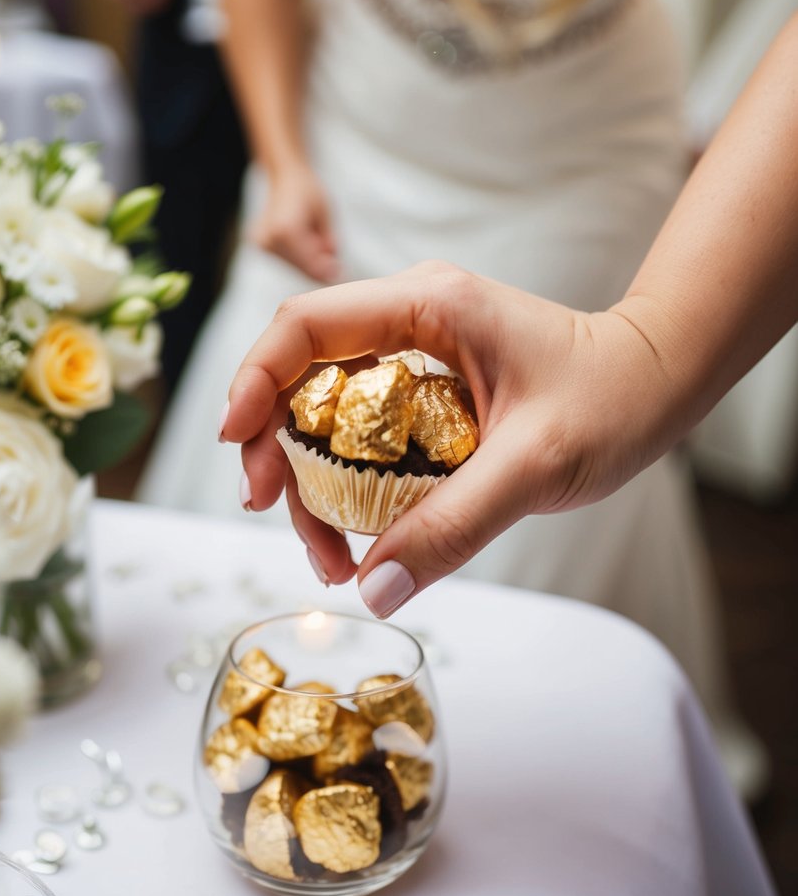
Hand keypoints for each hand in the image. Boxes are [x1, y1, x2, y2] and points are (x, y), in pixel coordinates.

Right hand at [222, 261, 678, 615]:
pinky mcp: (425, 386)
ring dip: (311, 477)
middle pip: (302, 373)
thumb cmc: (611, 399)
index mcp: (428, 306)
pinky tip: (358, 535)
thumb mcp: (534, 465)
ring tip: (330, 556)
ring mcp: (415, 352)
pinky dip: (348, 481)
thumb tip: (374, 589)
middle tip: (276, 514)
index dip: (254, 380)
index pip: (306, 325)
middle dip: (276, 445)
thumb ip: (454, 524)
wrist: (656, 381)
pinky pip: (361, 428)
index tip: (238, 446)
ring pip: (326, 407)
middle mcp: (410, 319)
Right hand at [248, 162, 342, 283]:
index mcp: (285, 229)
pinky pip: (288, 261)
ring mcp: (261, 244)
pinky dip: (300, 256)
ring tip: (312, 235)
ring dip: (310, 261)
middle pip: (303, 268)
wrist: (285, 178)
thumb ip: (329, 243)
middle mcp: (269, 239)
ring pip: (295, 267)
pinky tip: (302, 238)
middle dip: (320, 266)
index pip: (310, 264)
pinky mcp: (260, 246)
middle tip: (331, 253)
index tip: (341, 273)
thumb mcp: (326, 214)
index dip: (327, 271)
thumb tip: (334, 272)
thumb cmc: (308, 192)